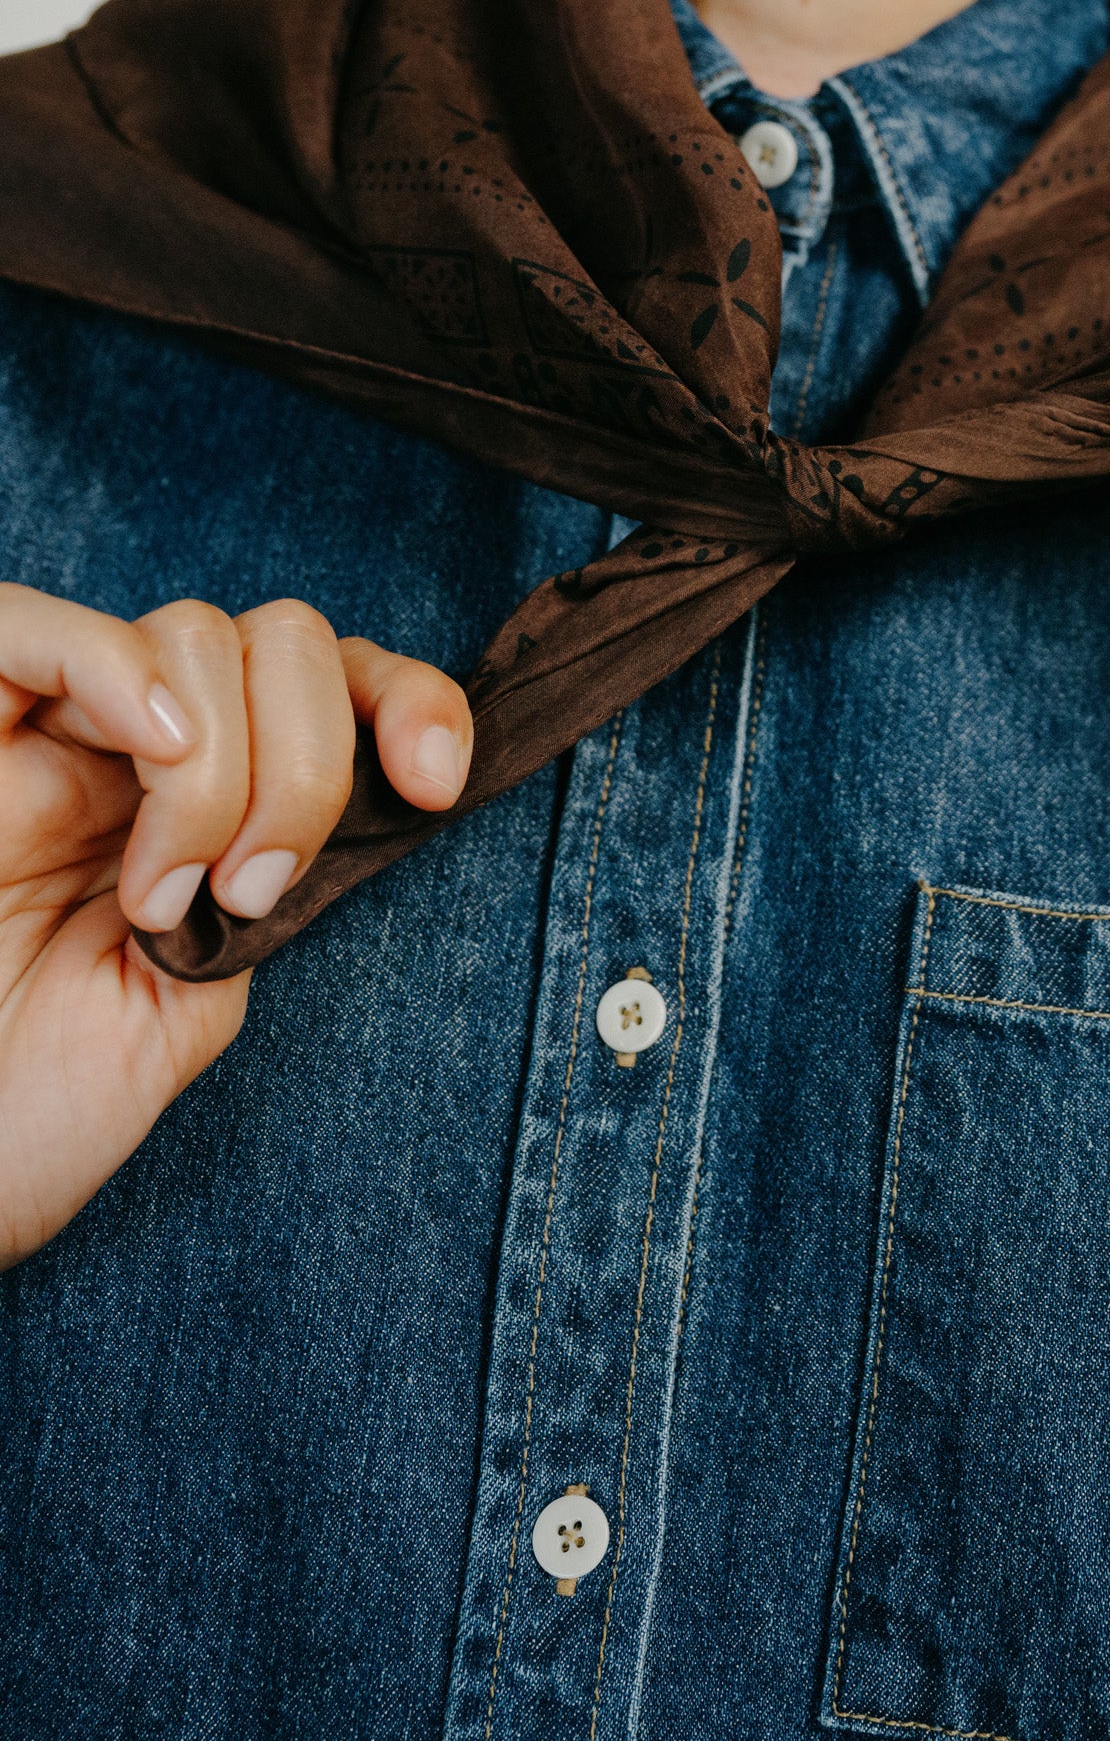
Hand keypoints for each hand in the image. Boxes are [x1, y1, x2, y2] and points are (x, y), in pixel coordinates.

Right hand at [0, 587, 471, 1270]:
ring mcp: (41, 739)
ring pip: (188, 634)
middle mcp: (127, 757)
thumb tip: (349, 803)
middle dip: (306, 760)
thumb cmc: (28, 1114)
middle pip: (278, 641)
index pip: (332, 682)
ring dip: (216, 762)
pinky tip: (149, 744)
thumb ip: (267, 897)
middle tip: (249, 891)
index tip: (436, 782)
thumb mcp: (187, 1007)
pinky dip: (112, 664)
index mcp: (203, 811)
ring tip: (165, 892)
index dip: (406, 700)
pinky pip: (25, 625)